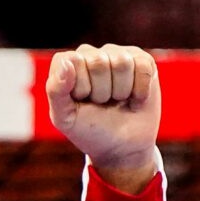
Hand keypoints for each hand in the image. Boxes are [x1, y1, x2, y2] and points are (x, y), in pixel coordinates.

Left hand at [46, 44, 160, 193]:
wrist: (121, 147)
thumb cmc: (88, 130)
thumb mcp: (64, 117)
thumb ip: (56, 90)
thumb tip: (68, 61)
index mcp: (66, 64)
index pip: (72, 61)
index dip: (80, 87)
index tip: (82, 101)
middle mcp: (90, 54)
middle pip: (99, 63)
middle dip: (101, 92)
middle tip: (102, 103)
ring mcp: (117, 54)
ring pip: (123, 63)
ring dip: (121, 91)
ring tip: (116, 100)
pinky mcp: (142, 60)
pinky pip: (144, 68)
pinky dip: (140, 91)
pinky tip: (134, 99)